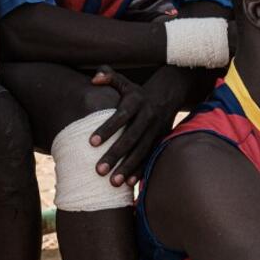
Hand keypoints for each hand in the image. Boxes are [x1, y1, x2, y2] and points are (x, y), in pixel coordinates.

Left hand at [88, 65, 186, 186]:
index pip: (120, 117)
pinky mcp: (161, 141)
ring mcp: (156, 130)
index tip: (90, 142)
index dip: (106, 129)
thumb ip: (108, 76)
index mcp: (136, 102)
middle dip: (115, 155)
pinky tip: (129, 184)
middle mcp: (147, 117)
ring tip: (113, 182)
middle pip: (130, 139)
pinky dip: (141, 171)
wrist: (168, 95)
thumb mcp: (124, 81)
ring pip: (141, 151)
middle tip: (98, 171)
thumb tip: (94, 79)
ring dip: (128, 168)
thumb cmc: (136, 91)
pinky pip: (151, 158)